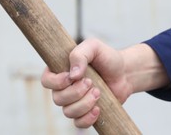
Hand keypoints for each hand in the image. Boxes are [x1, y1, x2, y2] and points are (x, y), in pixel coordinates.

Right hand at [41, 38, 169, 127]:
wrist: (124, 73)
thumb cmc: (106, 58)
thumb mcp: (93, 47)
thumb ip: (80, 55)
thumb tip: (72, 75)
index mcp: (61, 70)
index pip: (46, 81)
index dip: (55, 82)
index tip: (71, 77)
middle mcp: (64, 88)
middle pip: (57, 98)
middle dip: (75, 92)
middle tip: (91, 82)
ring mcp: (74, 102)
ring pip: (68, 112)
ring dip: (84, 104)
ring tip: (98, 92)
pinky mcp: (85, 113)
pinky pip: (78, 123)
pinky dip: (88, 118)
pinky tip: (98, 108)